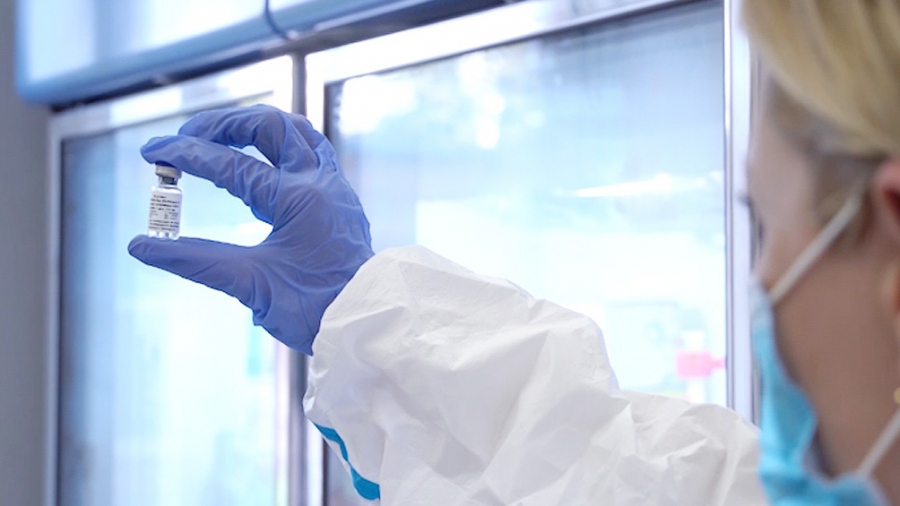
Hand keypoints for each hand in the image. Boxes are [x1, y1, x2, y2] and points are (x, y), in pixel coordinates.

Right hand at [128, 104, 373, 354]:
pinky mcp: (338, 196)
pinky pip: (310, 150)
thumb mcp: (250, 284)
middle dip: (222, 124)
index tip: (151, 151)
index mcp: (299, 199)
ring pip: (295, 131)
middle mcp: (319, 181)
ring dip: (254, 126)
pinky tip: (258, 157)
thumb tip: (141, 246)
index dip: (187, 155)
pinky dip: (279, 145)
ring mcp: (333, 185)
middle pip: (269, 126)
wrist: (364, 321)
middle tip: (187, 137)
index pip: (232, 165)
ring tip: (218, 135)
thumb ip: (194, 260)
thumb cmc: (314, 307)